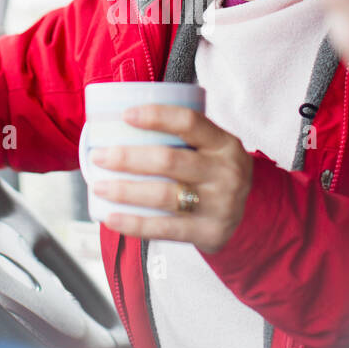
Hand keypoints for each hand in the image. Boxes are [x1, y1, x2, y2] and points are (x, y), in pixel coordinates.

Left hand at [89, 105, 252, 253]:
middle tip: (98, 156)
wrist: (250, 216)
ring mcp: (220, 204)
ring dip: (125, 190)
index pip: (189, 122)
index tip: (125, 116)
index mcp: (225, 143)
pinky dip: (134, 223)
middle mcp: (226, 172)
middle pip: (169, 160)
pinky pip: (165, 228)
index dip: (156, 116)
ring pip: (164, 195)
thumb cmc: (214, 173)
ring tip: (99, 186)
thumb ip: (182, 137)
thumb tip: (119, 124)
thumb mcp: (212, 150)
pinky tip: (111, 218)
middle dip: (127, 158)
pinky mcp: (209, 232)